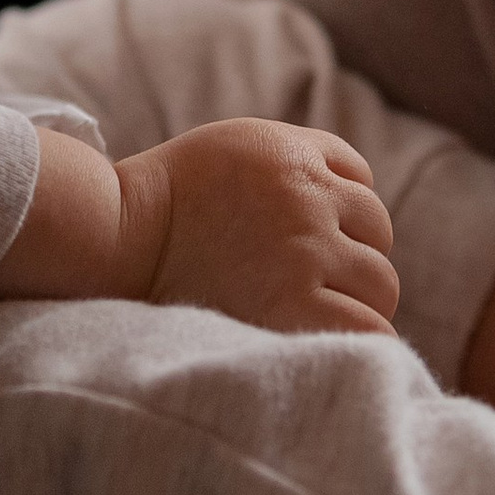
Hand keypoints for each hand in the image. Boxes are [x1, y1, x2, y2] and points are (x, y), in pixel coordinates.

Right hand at [0, 117, 398, 330]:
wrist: (113, 239)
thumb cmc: (162, 206)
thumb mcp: (233, 153)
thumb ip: (290, 164)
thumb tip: (349, 205)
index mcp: (292, 154)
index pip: (361, 182)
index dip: (341, 217)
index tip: (313, 246)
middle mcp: (308, 196)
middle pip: (378, 231)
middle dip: (352, 257)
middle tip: (311, 286)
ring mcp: (306, 251)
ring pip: (381, 281)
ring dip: (358, 299)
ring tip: (312, 317)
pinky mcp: (296, 304)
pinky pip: (370, 325)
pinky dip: (359, 336)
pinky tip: (325, 341)